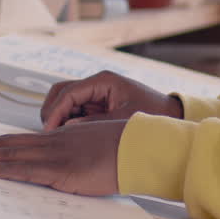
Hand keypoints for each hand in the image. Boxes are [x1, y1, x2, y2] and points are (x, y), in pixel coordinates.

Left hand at [0, 120, 124, 195]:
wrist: (139, 146)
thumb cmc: (122, 147)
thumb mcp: (93, 145)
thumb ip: (75, 149)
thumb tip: (65, 153)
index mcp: (59, 138)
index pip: (18, 140)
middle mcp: (52, 142)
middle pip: (7, 144)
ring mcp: (55, 155)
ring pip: (10, 154)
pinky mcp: (61, 170)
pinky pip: (26, 170)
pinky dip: (3, 169)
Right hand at [40, 70, 182, 129]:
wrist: (169, 115)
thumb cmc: (151, 113)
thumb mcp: (121, 120)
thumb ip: (93, 123)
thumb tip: (66, 128)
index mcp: (103, 81)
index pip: (68, 92)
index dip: (56, 112)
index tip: (49, 130)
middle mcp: (96, 84)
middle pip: (60, 92)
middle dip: (52, 112)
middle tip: (50, 134)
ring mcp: (95, 93)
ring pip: (64, 101)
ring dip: (58, 117)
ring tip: (59, 137)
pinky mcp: (96, 104)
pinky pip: (74, 110)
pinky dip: (67, 121)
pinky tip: (69, 137)